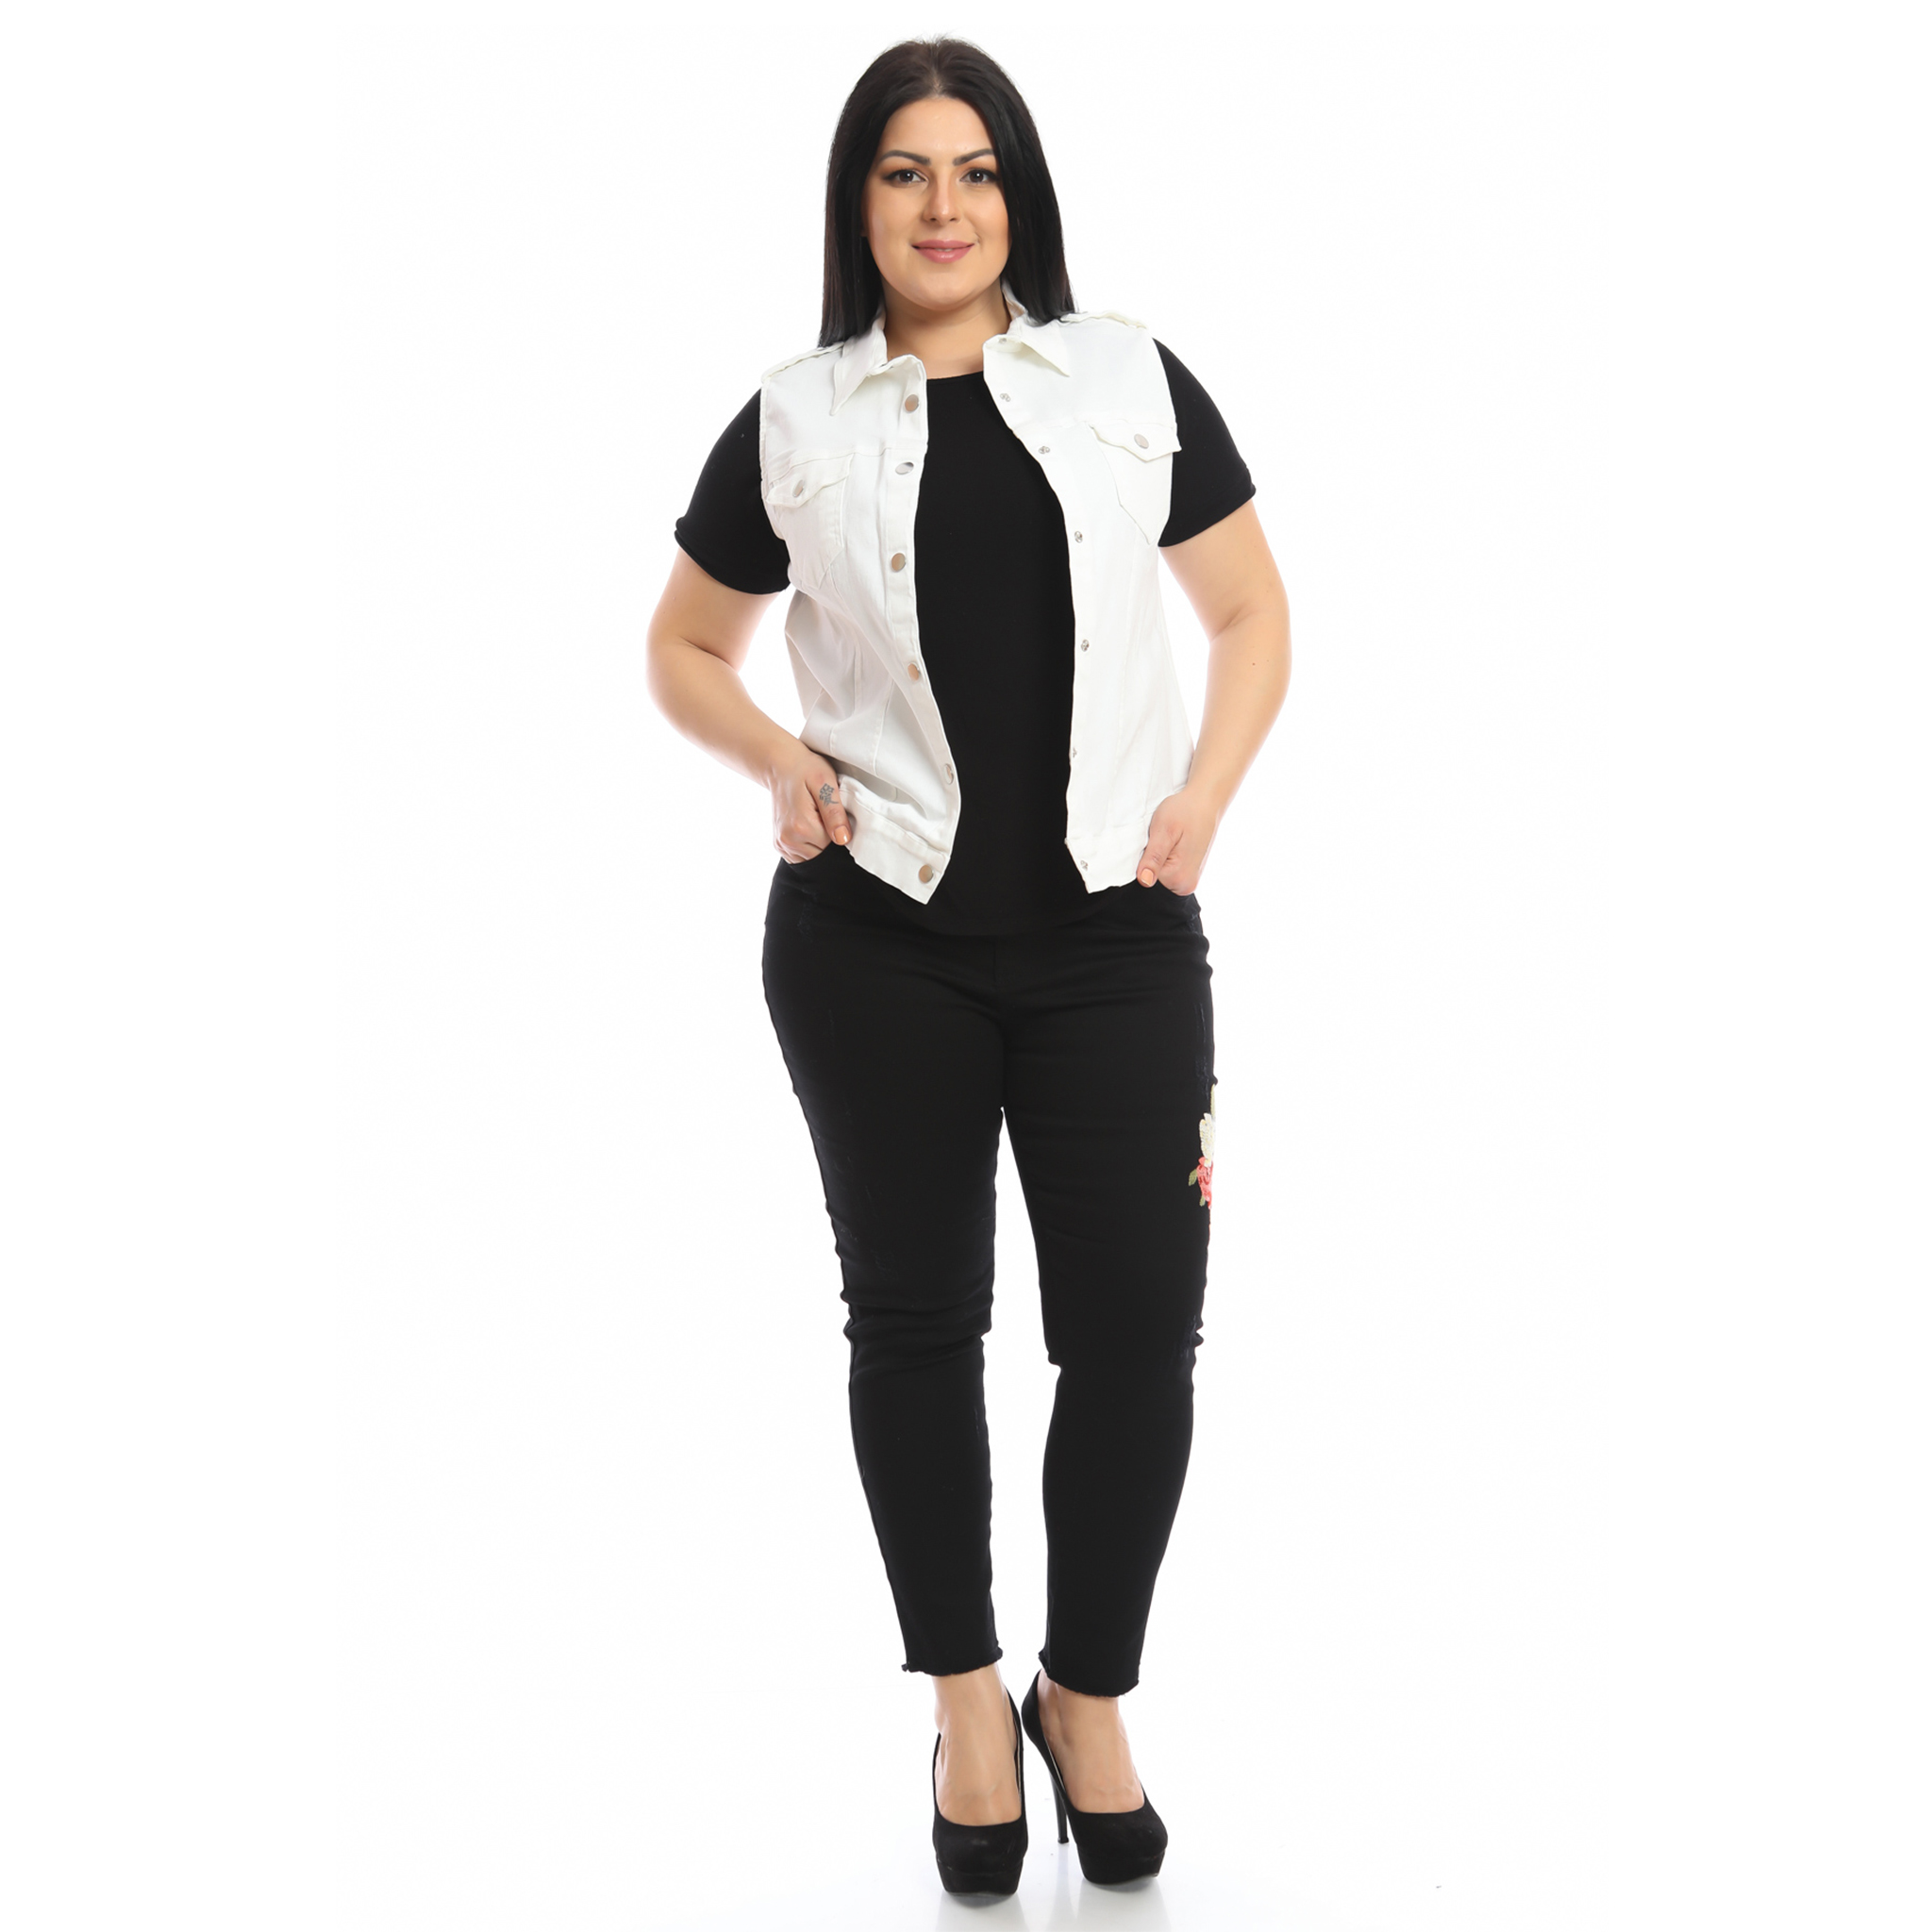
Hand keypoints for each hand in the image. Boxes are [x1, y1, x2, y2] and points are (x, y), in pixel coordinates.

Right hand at [769, 741, 851, 862]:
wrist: (780, 765)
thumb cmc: (805, 770)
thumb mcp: (825, 784)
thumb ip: (835, 813)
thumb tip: (843, 839)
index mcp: (801, 826)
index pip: (834, 845)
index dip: (838, 829)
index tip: (831, 811)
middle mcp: (788, 840)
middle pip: (823, 853)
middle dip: (828, 837)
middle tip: (822, 812)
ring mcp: (782, 844)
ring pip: (814, 857)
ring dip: (818, 841)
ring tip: (813, 817)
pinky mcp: (780, 844)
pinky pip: (803, 856)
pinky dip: (809, 844)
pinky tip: (806, 825)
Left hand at [1134, 786, 1221, 892]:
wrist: (1204, 803)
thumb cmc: (1184, 812)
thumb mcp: (1164, 831)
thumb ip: (1153, 858)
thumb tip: (1145, 881)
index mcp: (1179, 878)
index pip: (1145, 881)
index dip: (1143, 862)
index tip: (1154, 844)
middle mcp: (1186, 886)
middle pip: (1154, 882)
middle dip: (1150, 863)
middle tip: (1162, 841)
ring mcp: (1188, 881)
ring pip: (1160, 877)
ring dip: (1157, 860)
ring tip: (1168, 842)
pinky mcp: (1188, 874)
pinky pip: (1167, 872)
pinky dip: (1164, 860)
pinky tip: (1171, 845)